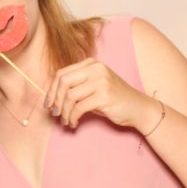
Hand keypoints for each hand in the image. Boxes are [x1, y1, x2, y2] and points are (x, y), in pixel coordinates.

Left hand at [43, 57, 160, 130]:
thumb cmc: (112, 100)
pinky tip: (74, 123)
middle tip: (54, 113)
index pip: (61, 73)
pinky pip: (79, 108)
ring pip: (70, 96)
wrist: (138, 108)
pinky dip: (72, 117)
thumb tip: (50, 96)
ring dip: (64, 112)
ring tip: (65, 121)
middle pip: (63, 82)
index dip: (51, 90)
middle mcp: (96, 68)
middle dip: (55, 100)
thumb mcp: (92, 88)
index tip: (48, 104)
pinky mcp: (104, 95)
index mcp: (91, 64)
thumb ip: (75, 86)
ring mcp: (101, 81)